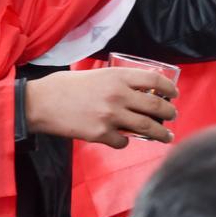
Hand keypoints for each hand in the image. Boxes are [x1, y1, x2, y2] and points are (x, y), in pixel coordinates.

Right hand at [25, 67, 177, 147]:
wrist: (41, 103)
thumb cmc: (64, 86)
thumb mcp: (94, 75)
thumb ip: (116, 82)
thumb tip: (137, 92)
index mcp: (116, 77)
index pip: (153, 80)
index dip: (168, 88)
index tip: (174, 95)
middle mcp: (118, 96)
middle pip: (156, 106)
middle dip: (169, 113)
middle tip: (173, 116)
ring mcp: (111, 116)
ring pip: (147, 127)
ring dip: (161, 133)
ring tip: (166, 136)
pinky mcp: (101, 134)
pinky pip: (123, 141)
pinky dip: (126, 141)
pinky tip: (122, 139)